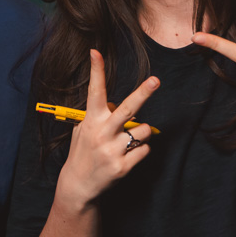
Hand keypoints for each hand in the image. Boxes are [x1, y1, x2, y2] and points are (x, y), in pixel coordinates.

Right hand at [55, 50, 158, 208]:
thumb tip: (116, 104)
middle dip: (143, 93)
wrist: (79, 184)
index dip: (96, 71)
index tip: (95, 52)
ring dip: (141, 133)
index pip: (95, 91)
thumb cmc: (83, 151)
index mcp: (91, 120)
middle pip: (127, 108)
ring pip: (144, 130)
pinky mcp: (123, 166)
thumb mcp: (84, 130)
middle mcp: (102, 133)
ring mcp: (112, 150)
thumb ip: (99, 116)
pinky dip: (140, 151)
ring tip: (126, 142)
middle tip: (156, 80)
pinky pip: (145, 150)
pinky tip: (126, 156)